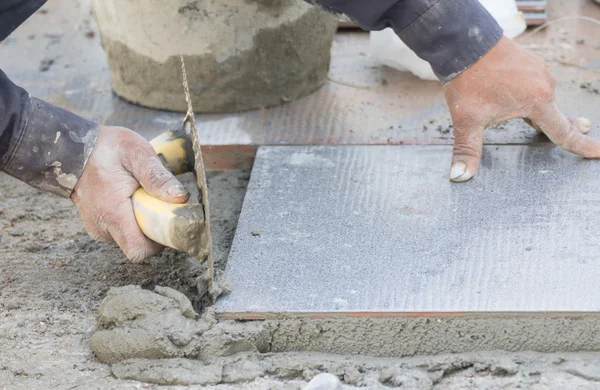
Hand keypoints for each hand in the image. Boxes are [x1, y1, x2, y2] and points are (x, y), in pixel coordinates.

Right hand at [71, 126, 189, 261]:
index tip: (168, 222)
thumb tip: (180, 197)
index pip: (139, 250)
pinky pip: (122, 231)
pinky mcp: (98, 225)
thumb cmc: (105, 148)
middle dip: (153, 229)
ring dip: (143, 223)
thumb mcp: (136, 154)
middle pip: (138, 246)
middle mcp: (102, 228)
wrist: (73, 148)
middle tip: (158, 203)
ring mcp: (98, 228)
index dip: (159, 242)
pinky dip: (133, 220)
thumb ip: (157, 177)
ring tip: (142, 197)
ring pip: (131, 238)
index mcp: (112, 214)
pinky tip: (133, 200)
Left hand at [444, 36, 595, 181]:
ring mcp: (538, 70)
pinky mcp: (529, 62)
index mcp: (537, 102)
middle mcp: (544, 85)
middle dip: (568, 125)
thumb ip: (467, 149)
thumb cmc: (467, 81)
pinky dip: (531, 95)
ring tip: (535, 119)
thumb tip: (459, 177)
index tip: (599, 152)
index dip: (582, 146)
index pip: (563, 131)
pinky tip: (519, 95)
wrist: (463, 42)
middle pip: (555, 114)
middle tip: (585, 130)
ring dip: (540, 109)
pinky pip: (534, 84)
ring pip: (542, 99)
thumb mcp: (467, 120)